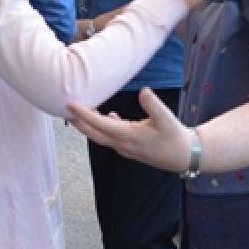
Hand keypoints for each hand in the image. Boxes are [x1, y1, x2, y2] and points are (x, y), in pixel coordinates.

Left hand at [66, 88, 191, 172]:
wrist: (185, 156)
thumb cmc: (176, 137)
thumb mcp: (167, 118)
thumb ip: (153, 104)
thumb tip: (143, 91)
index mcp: (128, 136)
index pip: (100, 124)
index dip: (83, 114)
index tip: (69, 105)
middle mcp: (122, 144)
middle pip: (93, 133)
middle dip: (78, 122)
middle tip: (64, 109)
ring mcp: (125, 148)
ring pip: (101, 136)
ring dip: (89, 125)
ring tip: (81, 110)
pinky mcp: (130, 148)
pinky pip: (111, 137)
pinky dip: (104, 127)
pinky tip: (109, 115)